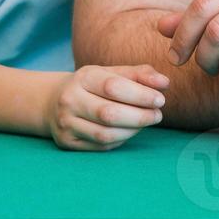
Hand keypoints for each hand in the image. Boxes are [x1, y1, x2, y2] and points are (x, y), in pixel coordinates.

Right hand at [46, 64, 168, 150]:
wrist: (53, 101)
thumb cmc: (94, 85)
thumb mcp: (113, 72)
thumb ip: (141, 74)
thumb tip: (165, 83)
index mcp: (83, 77)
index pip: (113, 87)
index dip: (141, 95)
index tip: (160, 99)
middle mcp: (70, 100)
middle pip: (109, 113)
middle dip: (140, 116)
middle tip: (158, 115)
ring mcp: (66, 123)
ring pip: (105, 134)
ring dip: (132, 130)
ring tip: (147, 122)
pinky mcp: (67, 142)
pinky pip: (100, 145)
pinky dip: (121, 139)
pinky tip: (130, 131)